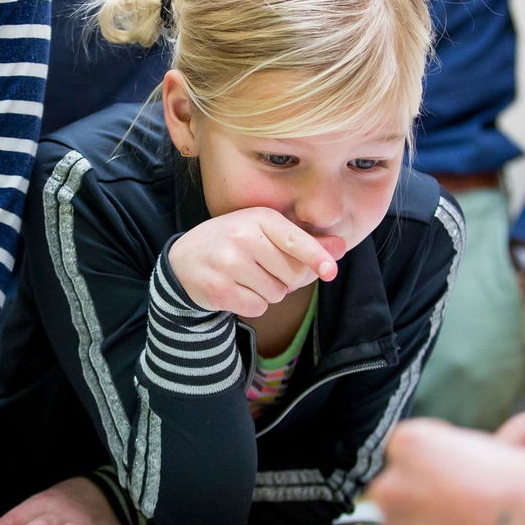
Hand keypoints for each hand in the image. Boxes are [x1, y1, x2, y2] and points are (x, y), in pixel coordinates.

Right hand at [168, 207, 344, 317]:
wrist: (184, 260)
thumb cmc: (234, 242)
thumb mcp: (265, 232)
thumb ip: (304, 242)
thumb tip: (340, 249)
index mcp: (259, 218)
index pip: (294, 240)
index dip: (316, 256)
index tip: (330, 270)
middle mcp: (243, 237)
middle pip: (292, 274)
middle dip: (286, 278)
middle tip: (263, 268)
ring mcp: (228, 264)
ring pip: (276, 293)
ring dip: (268, 292)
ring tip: (246, 277)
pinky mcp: (219, 289)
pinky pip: (258, 307)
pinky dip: (252, 304)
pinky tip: (236, 289)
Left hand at [369, 419, 524, 524]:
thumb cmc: (524, 486)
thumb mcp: (477, 444)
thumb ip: (440, 454)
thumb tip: (431, 473)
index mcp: (408, 444)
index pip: (407, 454)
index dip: (438, 466)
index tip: (462, 477)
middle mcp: (391, 488)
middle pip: (398, 492)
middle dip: (423, 501)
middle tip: (467, 511)